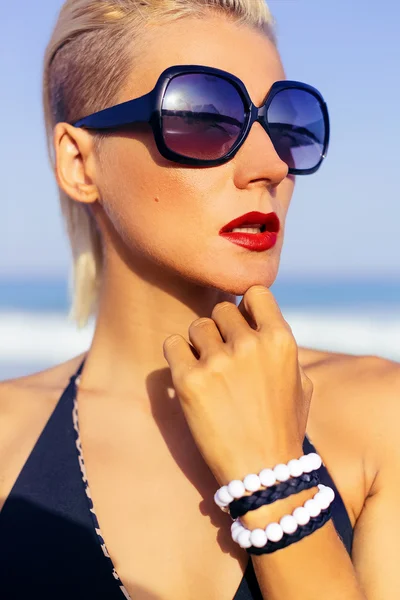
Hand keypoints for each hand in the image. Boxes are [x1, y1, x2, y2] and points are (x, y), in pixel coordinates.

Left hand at [163, 285, 312, 485]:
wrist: (263, 475)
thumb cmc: (284, 428)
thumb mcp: (302, 383)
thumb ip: (284, 347)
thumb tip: (262, 321)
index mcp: (281, 340)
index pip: (255, 292)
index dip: (246, 307)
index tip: (241, 325)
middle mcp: (250, 345)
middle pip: (221, 309)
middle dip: (221, 329)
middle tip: (222, 357)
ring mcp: (219, 362)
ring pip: (196, 326)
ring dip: (198, 344)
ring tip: (207, 372)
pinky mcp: (190, 381)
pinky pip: (172, 344)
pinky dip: (176, 355)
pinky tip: (187, 375)